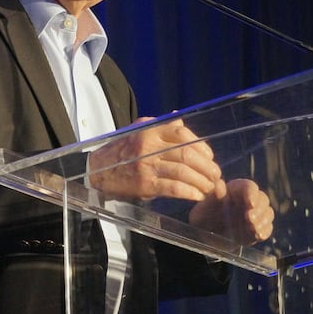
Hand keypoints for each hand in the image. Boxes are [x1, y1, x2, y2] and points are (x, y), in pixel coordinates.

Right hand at [88, 117, 221, 200]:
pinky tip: (196, 196)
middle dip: (207, 167)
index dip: (201, 146)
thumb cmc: (120, 151)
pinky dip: (189, 192)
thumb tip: (179, 118)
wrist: (96, 170)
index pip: (182, 132)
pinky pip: (173, 188)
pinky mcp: (144, 184)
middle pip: (187, 154)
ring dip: (202, 182)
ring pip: (183, 172)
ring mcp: (146, 165)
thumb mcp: (138, 131)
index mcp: (149, 129)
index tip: (210, 157)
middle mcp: (149, 145)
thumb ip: (160, 126)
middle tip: (216, 176)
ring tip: (209, 188)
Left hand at [188, 178, 273, 244]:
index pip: (249, 187)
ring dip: (263, 220)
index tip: (250, 203)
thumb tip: (220, 184)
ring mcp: (254, 214)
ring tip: (252, 228)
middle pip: (263, 199)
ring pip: (268, 212)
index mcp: (235, 190)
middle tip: (250, 219)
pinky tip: (257, 235)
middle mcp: (247, 200)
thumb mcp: (203, 209)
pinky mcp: (257, 228)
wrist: (206, 237)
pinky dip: (265, 231)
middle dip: (259, 209)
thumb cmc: (203, 218)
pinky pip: (268, 228)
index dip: (252, 194)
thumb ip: (212, 198)